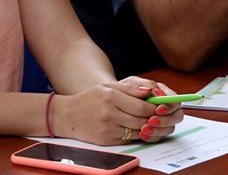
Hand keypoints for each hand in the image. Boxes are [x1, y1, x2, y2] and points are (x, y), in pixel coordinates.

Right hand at [51, 78, 182, 144]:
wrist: (67, 115)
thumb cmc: (90, 98)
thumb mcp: (108, 86)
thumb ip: (130, 88)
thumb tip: (151, 91)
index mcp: (111, 96)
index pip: (142, 106)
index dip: (155, 108)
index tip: (160, 106)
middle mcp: (110, 113)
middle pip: (142, 120)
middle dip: (154, 119)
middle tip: (158, 115)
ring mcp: (108, 128)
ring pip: (137, 131)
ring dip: (147, 127)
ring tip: (149, 121)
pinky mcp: (106, 140)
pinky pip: (129, 139)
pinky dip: (136, 134)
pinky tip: (136, 128)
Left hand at [124, 81, 184, 142]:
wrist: (112, 103)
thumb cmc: (123, 90)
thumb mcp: (130, 83)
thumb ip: (143, 85)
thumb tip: (153, 89)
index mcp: (163, 93)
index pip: (175, 101)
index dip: (170, 107)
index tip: (158, 109)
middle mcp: (165, 107)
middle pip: (177, 116)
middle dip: (166, 120)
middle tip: (151, 121)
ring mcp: (161, 120)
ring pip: (169, 129)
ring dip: (158, 131)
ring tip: (144, 129)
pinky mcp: (154, 131)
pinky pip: (158, 137)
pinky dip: (151, 137)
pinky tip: (141, 135)